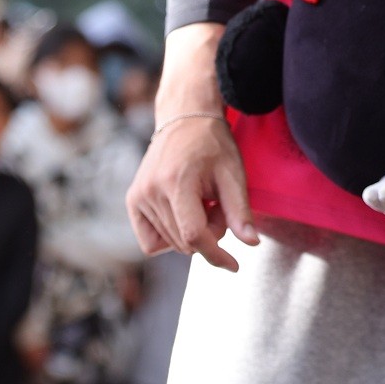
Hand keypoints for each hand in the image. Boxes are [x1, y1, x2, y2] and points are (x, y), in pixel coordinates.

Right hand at [126, 23, 257, 272]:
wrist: (184, 118)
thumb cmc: (212, 144)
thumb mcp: (233, 174)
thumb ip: (240, 211)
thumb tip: (251, 244)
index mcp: (176, 182)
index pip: (193, 235)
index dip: (216, 255)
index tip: (234, 265)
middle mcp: (150, 191)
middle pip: (184, 242)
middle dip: (208, 235)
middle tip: (217, 207)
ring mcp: (138, 197)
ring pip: (170, 244)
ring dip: (191, 234)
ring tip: (200, 204)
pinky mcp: (133, 201)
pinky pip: (151, 241)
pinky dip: (171, 237)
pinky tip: (182, 214)